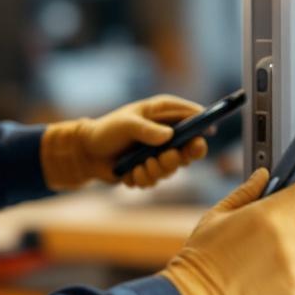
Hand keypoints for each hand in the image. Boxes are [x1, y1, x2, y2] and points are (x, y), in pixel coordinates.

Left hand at [40, 95, 209, 190]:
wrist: (87, 153)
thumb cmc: (107, 130)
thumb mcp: (125, 124)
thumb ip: (146, 129)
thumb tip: (168, 136)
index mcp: (163, 114)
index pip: (191, 116)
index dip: (203, 123)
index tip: (207, 132)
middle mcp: (165, 134)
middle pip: (190, 147)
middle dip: (181, 156)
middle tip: (169, 156)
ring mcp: (159, 154)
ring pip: (172, 168)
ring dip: (156, 169)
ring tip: (140, 165)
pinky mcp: (150, 170)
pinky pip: (155, 180)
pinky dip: (142, 178)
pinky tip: (129, 172)